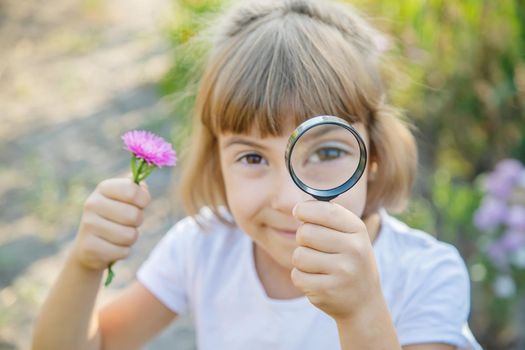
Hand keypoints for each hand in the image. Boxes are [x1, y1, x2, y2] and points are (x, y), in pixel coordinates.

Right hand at [72, 177, 150, 271]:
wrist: (89, 246)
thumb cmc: (115, 218)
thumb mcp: (125, 200)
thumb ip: (138, 190)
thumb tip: (143, 187)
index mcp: (103, 188)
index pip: (132, 190)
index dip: (143, 200)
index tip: (140, 204)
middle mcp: (92, 204)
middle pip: (133, 215)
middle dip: (137, 222)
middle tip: (128, 223)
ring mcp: (88, 225)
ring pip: (130, 235)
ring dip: (131, 238)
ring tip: (119, 235)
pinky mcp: (89, 247)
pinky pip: (123, 251)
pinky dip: (123, 251)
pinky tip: (112, 247)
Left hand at [291, 200, 381, 321]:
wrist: (363, 303)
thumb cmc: (350, 260)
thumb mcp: (350, 235)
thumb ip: (329, 217)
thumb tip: (300, 207)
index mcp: (359, 231)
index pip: (326, 211)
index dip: (305, 209)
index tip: (297, 211)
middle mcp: (354, 250)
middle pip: (306, 232)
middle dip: (303, 238)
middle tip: (313, 246)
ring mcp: (342, 272)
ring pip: (299, 255)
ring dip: (301, 260)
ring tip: (317, 265)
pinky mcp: (327, 291)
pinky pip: (297, 276)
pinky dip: (301, 277)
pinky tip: (317, 280)